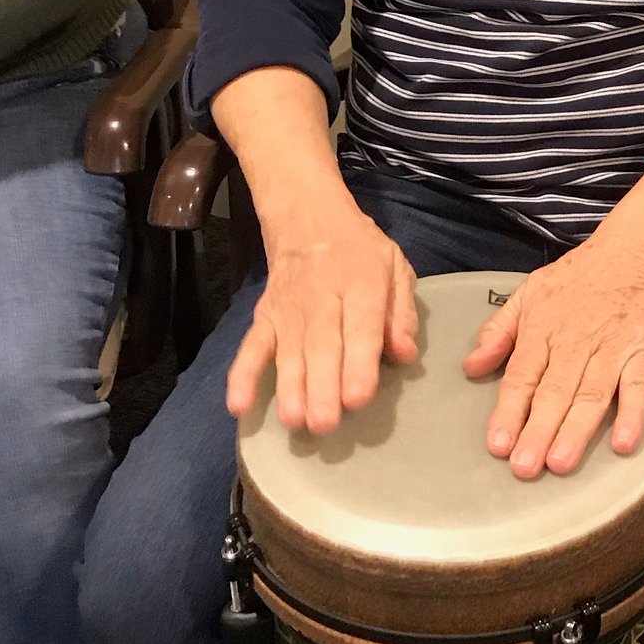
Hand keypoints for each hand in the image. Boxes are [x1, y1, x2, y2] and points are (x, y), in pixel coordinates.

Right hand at [225, 192, 418, 430]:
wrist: (308, 218)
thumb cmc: (360, 251)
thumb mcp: (395, 267)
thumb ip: (402, 312)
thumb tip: (404, 354)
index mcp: (362, 283)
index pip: (361, 326)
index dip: (359, 363)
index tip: (358, 398)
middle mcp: (323, 296)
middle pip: (322, 345)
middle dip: (322, 386)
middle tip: (326, 425)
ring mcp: (289, 308)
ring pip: (289, 351)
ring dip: (289, 388)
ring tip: (294, 422)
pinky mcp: (265, 316)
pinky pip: (252, 345)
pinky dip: (242, 374)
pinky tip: (239, 404)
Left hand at [462, 238, 643, 478]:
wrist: (634, 253)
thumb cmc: (577, 277)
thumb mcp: (528, 293)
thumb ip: (498, 331)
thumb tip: (471, 367)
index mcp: (541, 329)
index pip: (522, 376)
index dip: (509, 411)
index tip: (497, 444)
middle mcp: (574, 342)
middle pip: (554, 392)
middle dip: (538, 431)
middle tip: (524, 466)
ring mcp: (611, 348)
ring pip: (592, 394)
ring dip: (576, 430)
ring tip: (560, 463)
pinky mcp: (643, 351)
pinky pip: (639, 386)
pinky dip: (633, 414)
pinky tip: (624, 443)